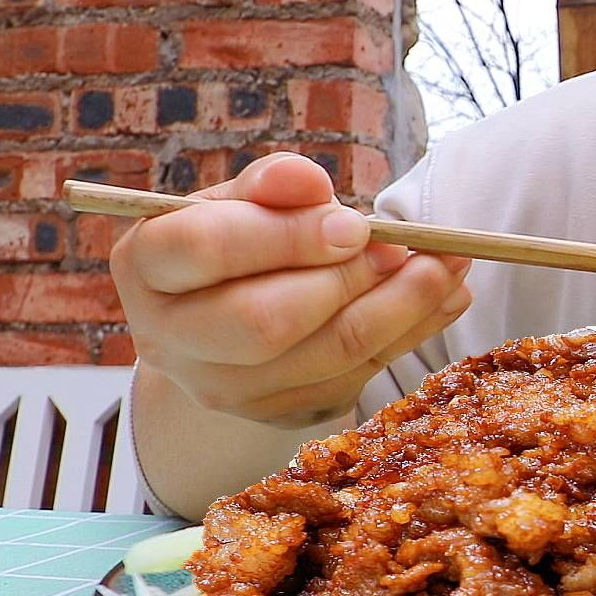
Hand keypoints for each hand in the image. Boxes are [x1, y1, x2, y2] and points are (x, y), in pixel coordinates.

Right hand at [110, 152, 470, 428]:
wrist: (227, 314)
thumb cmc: (236, 239)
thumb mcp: (241, 198)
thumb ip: (272, 184)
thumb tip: (308, 181)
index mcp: (147, 265)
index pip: (207, 248)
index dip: (285, 234)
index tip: (354, 222)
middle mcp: (171, 339)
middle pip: (265, 322)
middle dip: (348, 280)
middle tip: (404, 245)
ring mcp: (224, 390)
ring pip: (326, 355)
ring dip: (402, 306)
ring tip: (449, 264)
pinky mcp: (281, 414)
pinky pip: (359, 377)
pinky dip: (411, 332)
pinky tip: (445, 297)